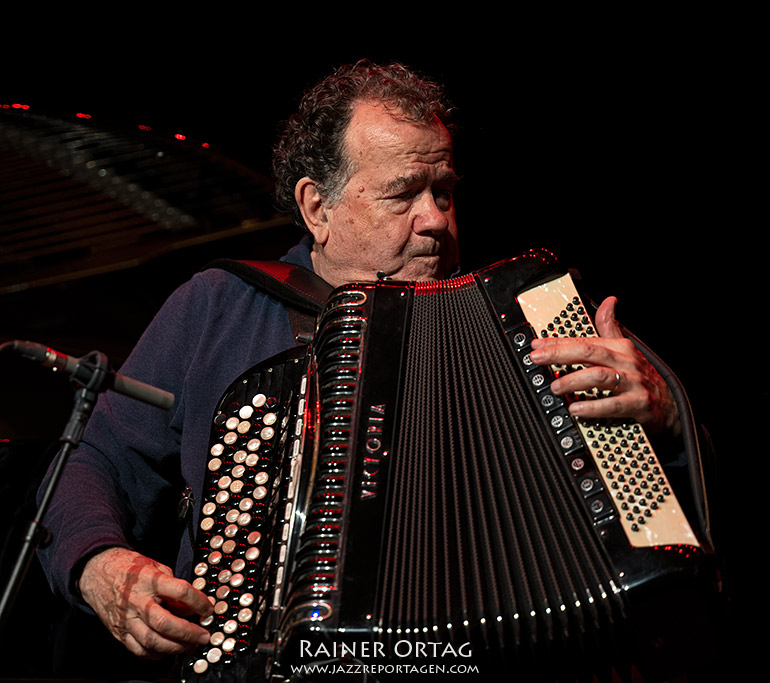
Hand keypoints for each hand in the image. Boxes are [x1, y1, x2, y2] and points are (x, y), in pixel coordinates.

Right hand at [78, 547, 212, 658]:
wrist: (96, 572)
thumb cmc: (129, 568)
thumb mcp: (155, 566)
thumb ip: (173, 585)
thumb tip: (190, 606)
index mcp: (150, 580)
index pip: (180, 591)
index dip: (198, 602)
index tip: (209, 608)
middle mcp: (137, 601)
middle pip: (165, 623)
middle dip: (188, 633)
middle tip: (203, 636)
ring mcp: (126, 619)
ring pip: (152, 641)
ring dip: (174, 647)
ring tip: (189, 647)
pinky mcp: (118, 631)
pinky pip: (138, 649)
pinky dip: (155, 654)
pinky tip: (167, 651)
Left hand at [529, 297, 679, 436]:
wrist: (671, 406)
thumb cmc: (641, 377)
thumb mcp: (626, 348)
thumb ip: (611, 327)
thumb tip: (608, 301)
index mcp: (619, 347)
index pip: (583, 341)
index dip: (557, 342)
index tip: (536, 345)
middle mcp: (625, 362)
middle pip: (588, 353)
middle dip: (559, 354)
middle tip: (537, 359)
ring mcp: (632, 382)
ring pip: (599, 376)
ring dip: (573, 381)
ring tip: (555, 387)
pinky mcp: (639, 403)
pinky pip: (613, 405)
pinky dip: (593, 406)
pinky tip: (575, 408)